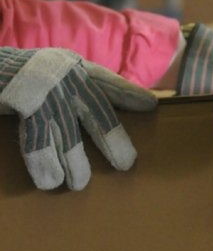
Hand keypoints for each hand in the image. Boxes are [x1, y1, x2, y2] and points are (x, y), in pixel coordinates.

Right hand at [0, 47, 157, 189]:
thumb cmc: (24, 75)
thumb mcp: (55, 71)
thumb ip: (78, 85)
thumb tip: (103, 109)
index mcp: (74, 66)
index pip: (107, 81)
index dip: (128, 93)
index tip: (150, 106)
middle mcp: (65, 75)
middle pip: (95, 111)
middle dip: (111, 138)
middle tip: (126, 163)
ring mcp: (47, 90)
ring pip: (67, 132)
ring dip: (74, 160)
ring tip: (80, 184)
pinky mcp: (26, 102)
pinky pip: (37, 139)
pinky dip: (44, 162)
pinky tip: (50, 181)